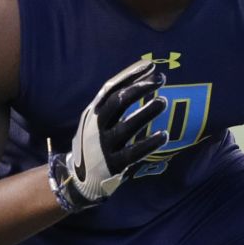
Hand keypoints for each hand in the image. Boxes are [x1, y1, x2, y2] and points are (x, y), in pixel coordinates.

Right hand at [51, 59, 167, 211]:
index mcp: (93, 112)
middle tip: (161, 79)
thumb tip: (144, 77)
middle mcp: (97, 126)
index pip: (111, 87)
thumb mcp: (96, 119)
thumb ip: (115, 102)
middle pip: (118, 102)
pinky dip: (149, 143)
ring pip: (126, 127)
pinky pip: (133, 152)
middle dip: (139, 88)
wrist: (78, 178)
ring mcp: (104, 145)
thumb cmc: (95, 142)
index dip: (131, 75)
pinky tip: (164, 134)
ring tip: (164, 101)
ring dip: (146, 112)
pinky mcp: (113, 164)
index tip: (152, 66)